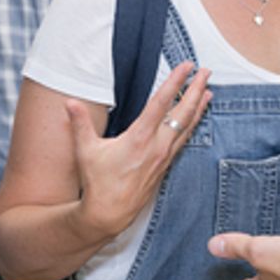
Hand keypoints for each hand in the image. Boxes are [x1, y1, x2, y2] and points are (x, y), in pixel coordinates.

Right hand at [73, 62, 210, 236]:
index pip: (162, 102)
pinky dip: (192, 126)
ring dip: (199, 107)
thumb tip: (69, 102)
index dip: (176, 81)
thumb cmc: (97, 182)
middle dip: (196, 89)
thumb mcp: (86, 151)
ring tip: (209, 92)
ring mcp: (164, 156)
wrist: (109, 213)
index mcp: (140, 137)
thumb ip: (80, 123)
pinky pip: (183, 141)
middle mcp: (157, 145)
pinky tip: (196, 120)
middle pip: (183, 112)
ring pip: (187, 127)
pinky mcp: (165, 166)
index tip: (187, 66)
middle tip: (207, 72)